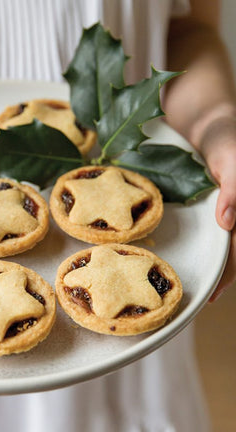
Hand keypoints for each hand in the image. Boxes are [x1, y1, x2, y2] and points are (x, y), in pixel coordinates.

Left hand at [201, 116, 235, 301]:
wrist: (213, 123)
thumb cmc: (225, 138)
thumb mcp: (230, 161)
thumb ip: (234, 190)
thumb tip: (228, 223)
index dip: (232, 270)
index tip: (217, 291)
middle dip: (227, 275)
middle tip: (209, 297)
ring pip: (233, 244)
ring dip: (223, 266)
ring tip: (209, 287)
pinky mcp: (226, 205)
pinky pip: (226, 233)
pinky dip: (218, 249)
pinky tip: (209, 260)